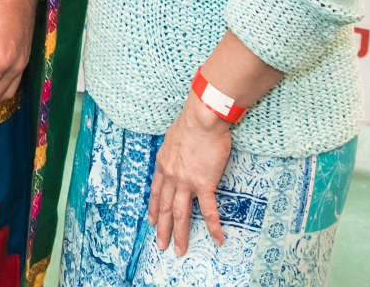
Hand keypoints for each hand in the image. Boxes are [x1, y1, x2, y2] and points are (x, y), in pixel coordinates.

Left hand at [150, 94, 231, 255]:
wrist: (201, 119)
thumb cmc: (191, 123)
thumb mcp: (173, 137)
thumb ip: (174, 151)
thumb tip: (178, 154)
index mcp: (163, 164)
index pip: (156, 191)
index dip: (153, 207)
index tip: (151, 220)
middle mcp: (171, 176)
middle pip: (165, 207)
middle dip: (162, 228)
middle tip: (161, 245)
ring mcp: (186, 182)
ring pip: (180, 213)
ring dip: (179, 234)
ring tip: (179, 250)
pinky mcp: (203, 184)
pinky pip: (208, 211)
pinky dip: (213, 227)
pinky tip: (218, 240)